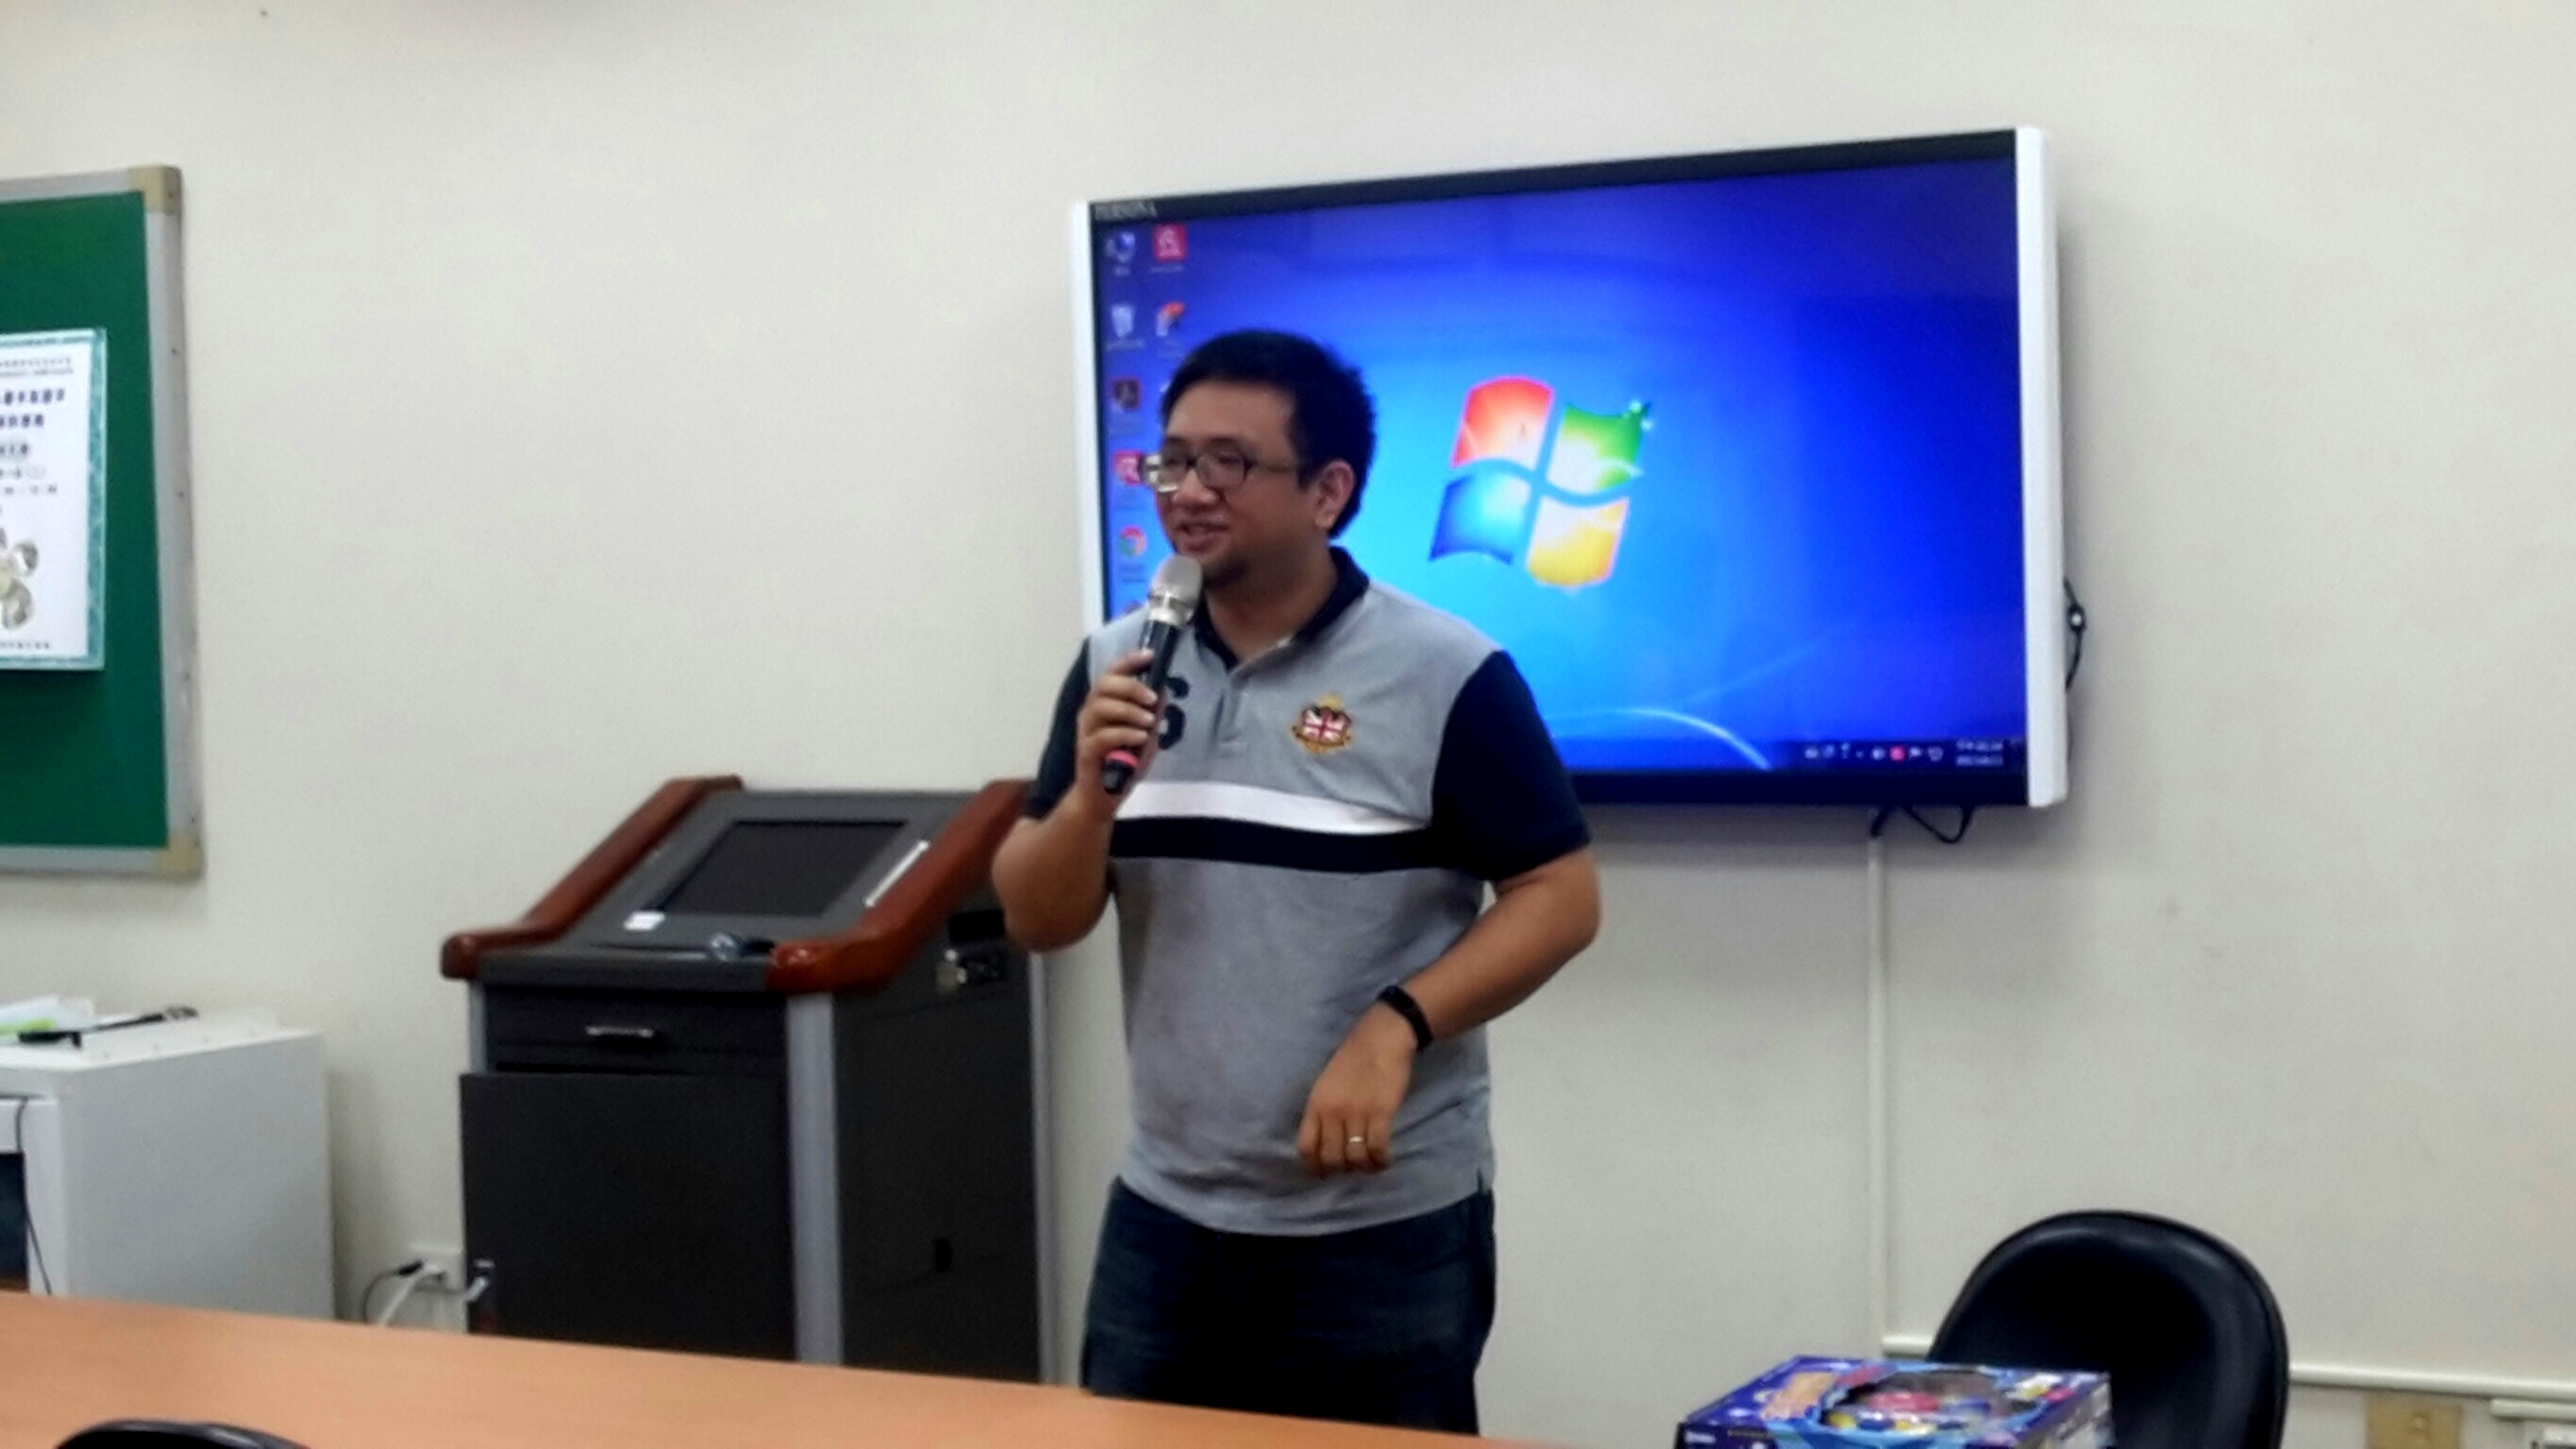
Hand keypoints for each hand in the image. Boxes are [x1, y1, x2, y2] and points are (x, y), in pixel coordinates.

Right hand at [1071, 650, 1162, 810]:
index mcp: (1104, 704)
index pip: (1111, 673)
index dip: (1129, 661)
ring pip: (1101, 707)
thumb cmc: (1123, 763)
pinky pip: (1102, 736)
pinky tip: (1140, 738)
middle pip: (1104, 685)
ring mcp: (1086, 732)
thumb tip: (1164, 690)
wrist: (1102, 797)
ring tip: (1149, 722)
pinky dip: (1123, 734)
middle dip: (1131, 687)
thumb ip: (1152, 715)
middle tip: (1152, 698)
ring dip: (1129, 711)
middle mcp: (1091, 713)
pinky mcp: (1086, 752)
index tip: (1150, 655)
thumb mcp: (1145, 736)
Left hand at [1297, 1004, 1416, 1176]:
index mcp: (1316, 1104)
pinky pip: (1378, 1149)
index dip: (1314, 1166)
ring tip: (1370, 1164)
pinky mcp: (1381, 1113)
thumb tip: (1327, 1142)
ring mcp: (1357, 1113)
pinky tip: (1384, 1160)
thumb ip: (1324, 1111)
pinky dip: (1381, 1161)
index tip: (1324, 1173)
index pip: (1306, 1146)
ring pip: (1355, 1158)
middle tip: (1352, 1167)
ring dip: (1363, 1167)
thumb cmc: (1353, 1059)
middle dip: (1341, 1170)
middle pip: (1332, 1158)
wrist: (1380, 1039)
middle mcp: (1333, 1112)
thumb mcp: (1326, 1084)